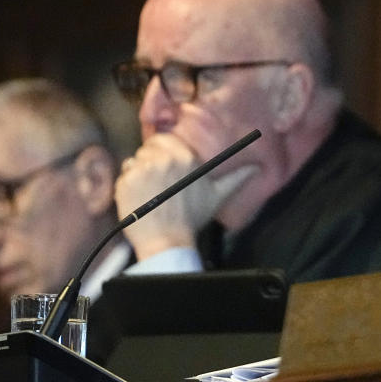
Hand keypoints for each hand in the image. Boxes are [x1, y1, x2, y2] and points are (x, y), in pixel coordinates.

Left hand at [115, 133, 256, 259]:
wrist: (167, 241)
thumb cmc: (193, 217)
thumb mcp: (218, 195)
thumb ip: (237, 177)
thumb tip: (257, 167)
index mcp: (186, 157)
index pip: (165, 140)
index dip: (164, 153)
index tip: (166, 169)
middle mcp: (165, 158)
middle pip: (149, 146)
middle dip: (151, 159)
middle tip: (156, 181)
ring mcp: (144, 168)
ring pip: (135, 159)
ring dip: (139, 171)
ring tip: (148, 191)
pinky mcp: (127, 180)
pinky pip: (123, 173)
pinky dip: (128, 184)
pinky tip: (138, 197)